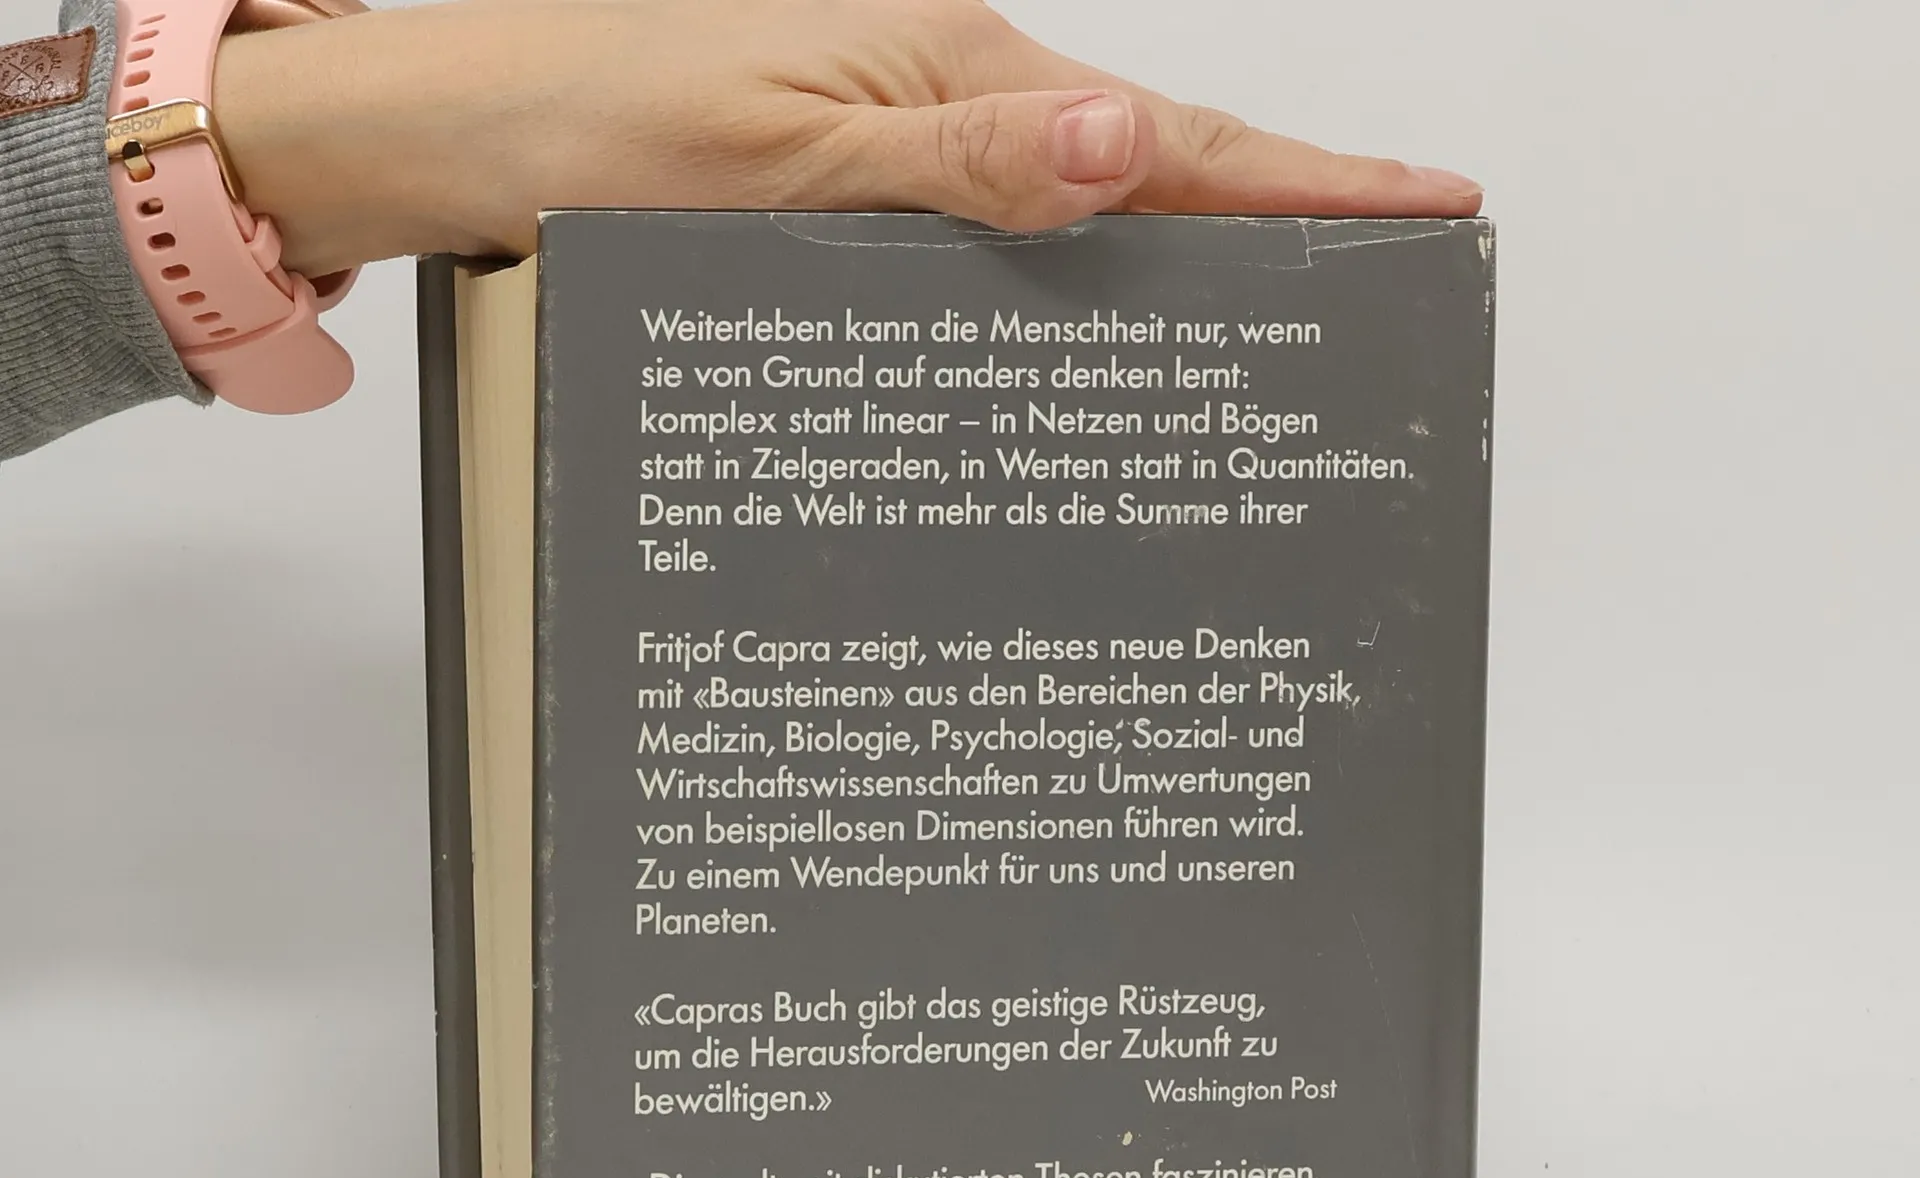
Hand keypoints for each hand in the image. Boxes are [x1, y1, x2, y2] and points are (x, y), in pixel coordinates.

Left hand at [215, 0, 1481, 277]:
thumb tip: (1120, 150)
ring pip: (1074, 204)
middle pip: (1143, 169)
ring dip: (1173, 252)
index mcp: (947, 73)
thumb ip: (957, 166)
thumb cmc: (586, 131)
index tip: (1431, 206)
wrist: (450, 129)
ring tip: (1277, 311)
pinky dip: (1064, 269)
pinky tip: (1092, 310)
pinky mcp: (855, 170)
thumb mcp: (778, 158)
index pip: (1167, 143)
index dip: (1306, 182)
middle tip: (1386, 273)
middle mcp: (938, 94)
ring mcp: (901, 132)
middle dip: (1273, 220)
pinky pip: (997, 224)